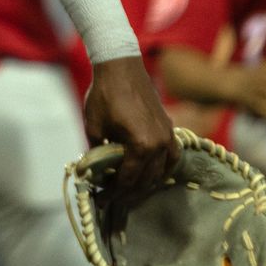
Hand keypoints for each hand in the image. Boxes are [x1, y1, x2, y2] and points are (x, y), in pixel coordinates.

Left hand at [84, 56, 179, 195]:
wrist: (120, 65)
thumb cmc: (104, 94)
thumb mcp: (94, 127)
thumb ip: (96, 154)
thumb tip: (94, 173)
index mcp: (141, 146)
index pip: (128, 180)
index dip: (113, 193)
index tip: (102, 200)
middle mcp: (160, 144)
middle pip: (146, 180)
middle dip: (129, 193)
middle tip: (113, 199)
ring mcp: (167, 135)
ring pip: (162, 170)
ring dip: (147, 183)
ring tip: (131, 190)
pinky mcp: (169, 126)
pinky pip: (172, 155)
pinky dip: (164, 167)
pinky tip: (154, 173)